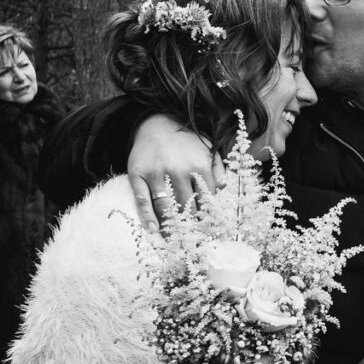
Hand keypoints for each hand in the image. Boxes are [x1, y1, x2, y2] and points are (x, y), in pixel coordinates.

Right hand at [127, 114, 224, 231]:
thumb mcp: (209, 149)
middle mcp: (179, 170)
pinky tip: (152, 230)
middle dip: (191, 225)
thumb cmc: (187, 140)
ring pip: (166, 206)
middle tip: (194, 241)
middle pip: (186, 206)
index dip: (208, 218)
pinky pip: (143, 199)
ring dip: (171, 226)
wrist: (157, 121)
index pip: (206, 200)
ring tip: (175, 241)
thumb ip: (220, 170)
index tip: (210, 232)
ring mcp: (157, 172)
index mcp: (199, 165)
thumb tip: (224, 193)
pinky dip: (147, 216)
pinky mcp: (138, 174)